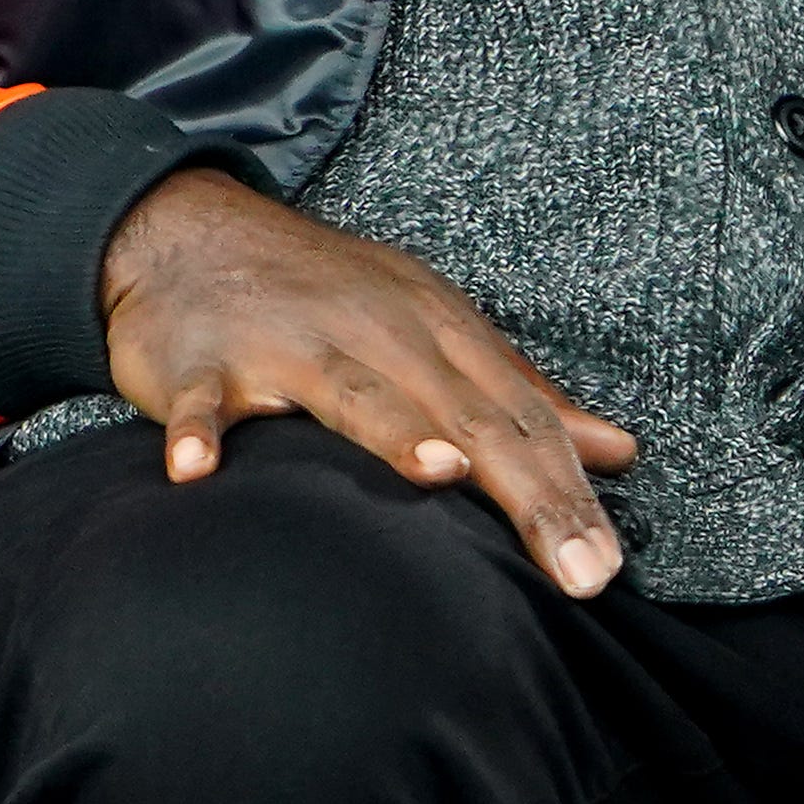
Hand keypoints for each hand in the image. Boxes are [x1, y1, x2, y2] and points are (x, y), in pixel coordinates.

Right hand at [98, 169, 639, 593]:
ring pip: (350, 391)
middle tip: (579, 572)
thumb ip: (518, 395)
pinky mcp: (200, 360)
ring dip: (392, 430)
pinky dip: (197, 430)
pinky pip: (200, 399)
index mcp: (435, 329)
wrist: (185, 231)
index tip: (606, 567)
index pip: (519, 417)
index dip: (567, 492)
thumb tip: (618, 452)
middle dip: (526, 493)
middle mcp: (373, 331)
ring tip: (438, 471)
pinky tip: (195, 470)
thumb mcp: (431, 326)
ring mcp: (285, 343)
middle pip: (462, 416)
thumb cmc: (322, 294)